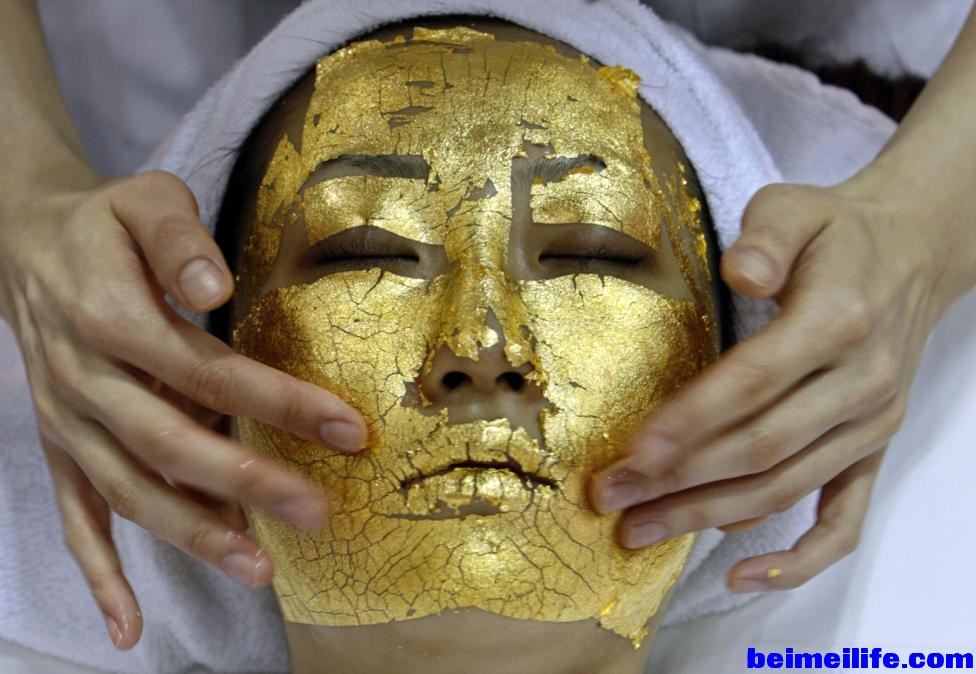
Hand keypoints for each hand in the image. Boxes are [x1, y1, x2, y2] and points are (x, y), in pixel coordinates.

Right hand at [0, 170, 366, 649]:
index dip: (278, 402)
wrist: (26, 240)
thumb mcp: (145, 200)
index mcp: (111, 318)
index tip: (347, 428)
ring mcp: (68, 421)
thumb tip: (215, 288)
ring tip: (259, 568)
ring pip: (130, 490)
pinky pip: (74, 516)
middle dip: (247, 482)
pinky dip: (99, 573)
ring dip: (194, 533)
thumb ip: (179, 241)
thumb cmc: (106, 222)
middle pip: (171, 442)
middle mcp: (85, 379)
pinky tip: (128, 628)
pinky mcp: (61, 444)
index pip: (207, 372)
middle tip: (318, 511)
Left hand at [589, 181, 960, 591]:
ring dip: (707, 515)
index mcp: (837, 322)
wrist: (911, 254)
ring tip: (640, 529)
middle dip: (678, 479)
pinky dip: (798, 558)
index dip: (691, 421)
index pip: (753, 382)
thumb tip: (741, 273)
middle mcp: (859, 384)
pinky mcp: (872, 450)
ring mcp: (870, 426)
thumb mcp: (797, 206)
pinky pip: (844, 520)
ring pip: (784, 488)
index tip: (633, 452)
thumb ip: (768, 235)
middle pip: (759, 448)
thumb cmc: (837, 232)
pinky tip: (741, 575)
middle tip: (610, 497)